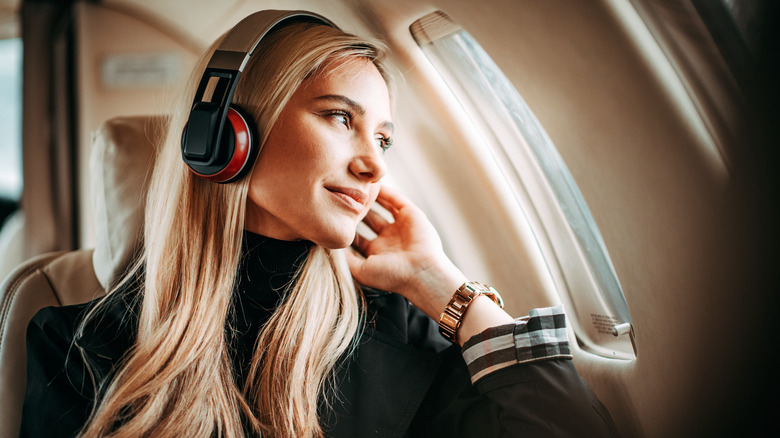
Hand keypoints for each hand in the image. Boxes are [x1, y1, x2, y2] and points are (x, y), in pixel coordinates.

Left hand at [346, 185, 464, 320]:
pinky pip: (396, 200)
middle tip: (342, 197)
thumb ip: (346, 258)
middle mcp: (389, 240)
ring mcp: (401, 227)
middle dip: (357, 210)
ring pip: (383, 207)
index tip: (333, 216)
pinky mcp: (412, 216)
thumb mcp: (361, 271)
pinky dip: (386, 191)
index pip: (358, 237)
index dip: (347, 226)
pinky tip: (373, 184)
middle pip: (369, 220)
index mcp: (377, 253)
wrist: (421, 273)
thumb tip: (331, 245)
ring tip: (357, 186)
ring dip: (371, 198)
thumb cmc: (392, 276)